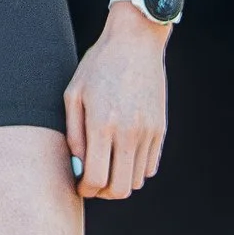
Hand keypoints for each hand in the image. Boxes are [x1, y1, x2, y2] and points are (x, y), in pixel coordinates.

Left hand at [65, 11, 167, 200]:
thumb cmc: (98, 65)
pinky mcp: (160, 129)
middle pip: (119, 189)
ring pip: (136, 181)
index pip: (95, 178)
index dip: (85, 189)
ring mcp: (148, 131)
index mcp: (102, 124)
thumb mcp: (74, 94)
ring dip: (120, 181)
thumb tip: (78, 166)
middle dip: (103, 193)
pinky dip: (136, 169)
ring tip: (107, 167)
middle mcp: (128, 132)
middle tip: (93, 184)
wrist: (136, 41)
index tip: (79, 185)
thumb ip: (73, 133)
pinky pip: (150, 166)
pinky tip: (123, 155)